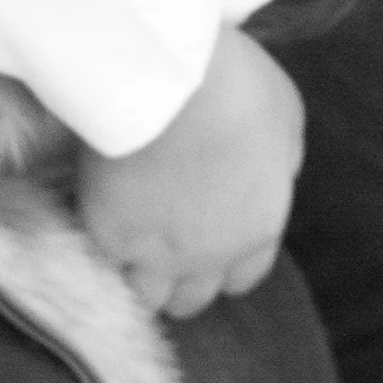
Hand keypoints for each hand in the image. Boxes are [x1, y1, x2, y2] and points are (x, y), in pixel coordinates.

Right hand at [76, 27, 303, 318]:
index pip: (244, 277)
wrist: (174, 83)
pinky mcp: (110, 237)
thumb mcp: (286, 119)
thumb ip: (281, 160)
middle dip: (179, 279)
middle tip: (162, 246)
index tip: (209, 242)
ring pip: (145, 297)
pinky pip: (103, 265)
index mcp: (257, 229)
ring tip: (123, 244)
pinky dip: (100, 250)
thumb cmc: (238, 87)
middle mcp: (210, 256)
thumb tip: (276, 172)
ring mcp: (157, 254)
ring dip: (137, 276)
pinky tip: (96, 224)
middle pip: (191, 299)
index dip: (225, 264)